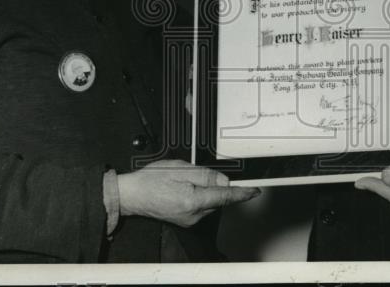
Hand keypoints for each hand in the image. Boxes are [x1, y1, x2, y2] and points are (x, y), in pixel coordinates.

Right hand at [117, 159, 258, 226]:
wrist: (133, 195)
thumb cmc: (152, 180)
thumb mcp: (180, 169)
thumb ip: (205, 175)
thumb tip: (224, 181)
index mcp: (193, 201)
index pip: (226, 197)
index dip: (242, 193)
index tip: (255, 190)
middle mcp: (193, 215)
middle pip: (218, 199)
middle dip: (217, 186)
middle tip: (198, 174)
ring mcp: (189, 220)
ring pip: (210, 203)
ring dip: (207, 191)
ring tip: (185, 180)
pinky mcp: (185, 220)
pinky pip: (201, 207)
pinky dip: (200, 196)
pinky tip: (184, 188)